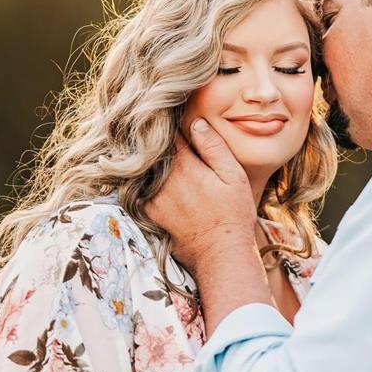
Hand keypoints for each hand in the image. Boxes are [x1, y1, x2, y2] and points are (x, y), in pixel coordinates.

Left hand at [146, 120, 256, 271]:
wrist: (220, 254)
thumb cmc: (233, 215)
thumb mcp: (233, 176)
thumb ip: (214, 147)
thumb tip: (196, 122)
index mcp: (184, 164)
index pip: (169, 133)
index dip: (169, 123)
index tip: (170, 116)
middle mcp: (163, 179)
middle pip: (151, 150)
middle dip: (154, 140)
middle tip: (155, 129)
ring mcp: (153, 197)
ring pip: (143, 169)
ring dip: (146, 160)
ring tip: (148, 151)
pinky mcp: (150, 214)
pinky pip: (138, 190)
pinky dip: (140, 181)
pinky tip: (146, 178)